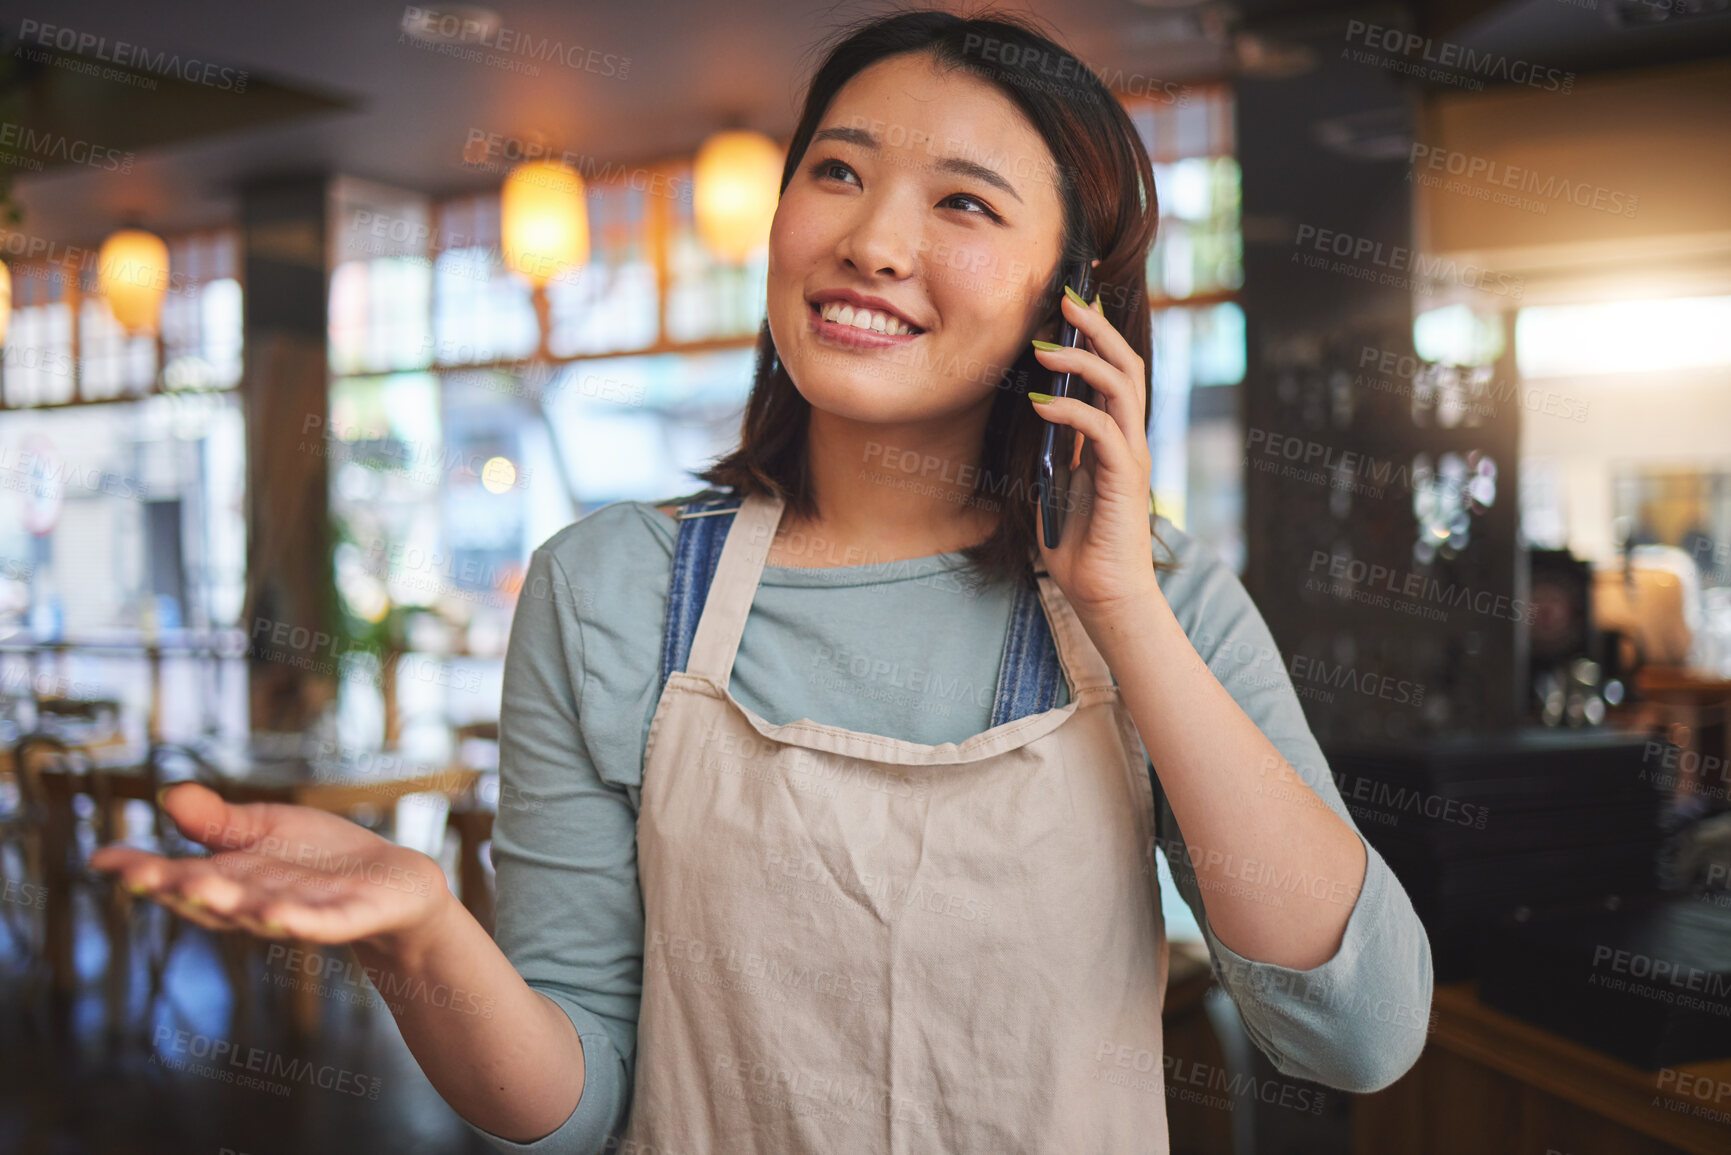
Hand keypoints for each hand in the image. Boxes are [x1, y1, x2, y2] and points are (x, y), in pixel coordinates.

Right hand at [89, 782, 451, 953]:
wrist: (394, 883)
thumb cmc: (322, 858)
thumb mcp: (267, 829)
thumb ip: (220, 821)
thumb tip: (169, 795)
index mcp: (232, 880)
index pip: (178, 878)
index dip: (141, 872)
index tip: (101, 859)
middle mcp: (255, 903)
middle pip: (211, 899)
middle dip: (179, 888)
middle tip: (144, 876)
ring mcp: (298, 914)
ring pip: (259, 913)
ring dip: (233, 906)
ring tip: (205, 888)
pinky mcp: (344, 920)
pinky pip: (320, 924)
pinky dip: (301, 922)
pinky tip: (282, 917)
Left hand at [1029, 273, 1160, 621]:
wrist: (1103, 594)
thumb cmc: (1077, 543)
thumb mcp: (1052, 483)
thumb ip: (1049, 447)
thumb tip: (1028, 411)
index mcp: (1115, 437)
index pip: (1112, 372)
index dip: (1094, 335)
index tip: (1065, 306)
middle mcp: (1129, 438)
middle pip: (1125, 364)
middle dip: (1095, 327)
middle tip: (1065, 299)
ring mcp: (1131, 455)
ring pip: (1120, 385)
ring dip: (1082, 359)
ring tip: (1044, 345)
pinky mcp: (1125, 477)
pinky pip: (1101, 428)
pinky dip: (1070, 409)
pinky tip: (1040, 403)